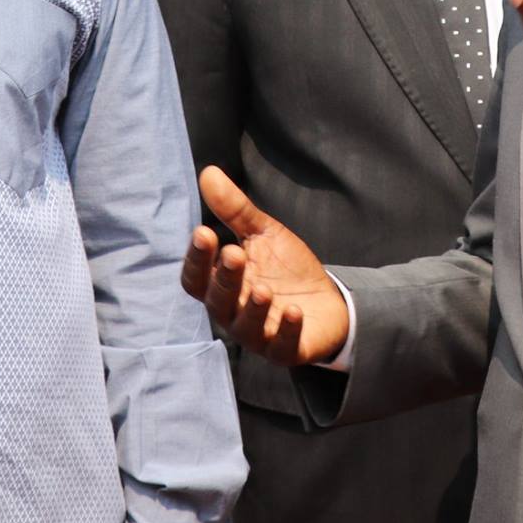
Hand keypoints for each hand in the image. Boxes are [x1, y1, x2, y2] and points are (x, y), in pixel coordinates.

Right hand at [180, 167, 350, 366]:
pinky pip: (282, 345)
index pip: (196, 278)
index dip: (197, 259)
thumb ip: (234, 210)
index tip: (203, 232)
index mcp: (222, 285)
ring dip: (254, 309)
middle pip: (219, 301)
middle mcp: (233, 313)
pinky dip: (288, 329)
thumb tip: (208, 172)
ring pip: (246, 328)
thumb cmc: (285, 268)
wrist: (326, 300)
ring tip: (264, 288)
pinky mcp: (286, 349)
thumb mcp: (262, 233)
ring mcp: (259, 334)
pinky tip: (295, 310)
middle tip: (233, 253)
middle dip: (225, 279)